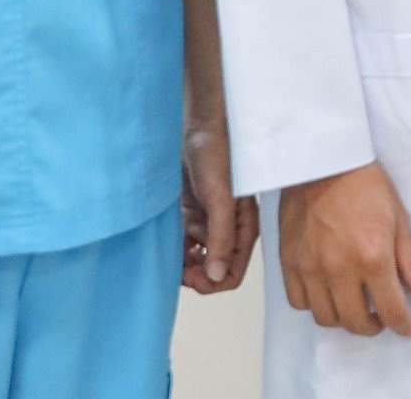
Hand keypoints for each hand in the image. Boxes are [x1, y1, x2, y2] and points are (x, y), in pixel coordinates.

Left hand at [182, 114, 258, 294]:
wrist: (199, 129)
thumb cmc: (218, 158)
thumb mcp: (221, 200)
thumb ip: (221, 238)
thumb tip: (216, 277)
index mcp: (243, 231)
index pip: (231, 275)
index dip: (211, 282)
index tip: (191, 273)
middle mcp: (227, 232)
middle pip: (211, 271)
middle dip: (193, 274)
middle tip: (175, 265)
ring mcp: (208, 225)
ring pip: (194, 259)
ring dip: (181, 261)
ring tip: (170, 249)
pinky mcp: (192, 215)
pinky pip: (183, 243)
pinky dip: (174, 246)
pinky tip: (168, 238)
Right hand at [278, 163, 410, 336]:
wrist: (322, 162)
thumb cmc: (364, 185)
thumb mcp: (399, 220)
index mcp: (372, 256)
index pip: (391, 310)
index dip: (403, 325)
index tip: (408, 328)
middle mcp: (339, 268)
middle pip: (356, 323)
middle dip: (375, 327)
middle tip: (382, 316)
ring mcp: (310, 267)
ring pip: (326, 318)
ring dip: (344, 319)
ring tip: (356, 305)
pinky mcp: (289, 263)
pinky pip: (299, 303)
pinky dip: (315, 305)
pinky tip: (328, 292)